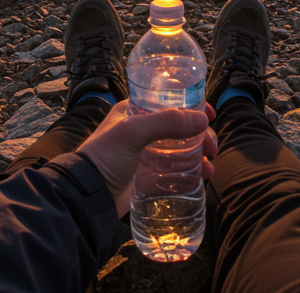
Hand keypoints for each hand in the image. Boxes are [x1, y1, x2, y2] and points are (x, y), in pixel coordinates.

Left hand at [76, 101, 217, 216]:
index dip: (190, 107)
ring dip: (198, 154)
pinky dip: (191, 172)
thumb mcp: (132, 132)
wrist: (88, 196)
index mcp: (133, 112)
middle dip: (199, 135)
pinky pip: (175, 171)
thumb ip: (166, 122)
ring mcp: (146, 155)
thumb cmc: (103, 157)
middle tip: (211, 147)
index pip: (167, 103)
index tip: (210, 114)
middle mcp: (141, 131)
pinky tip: (202, 176)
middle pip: (179, 128)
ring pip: (180, 150)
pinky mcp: (148, 176)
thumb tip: (202, 120)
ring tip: (209, 166)